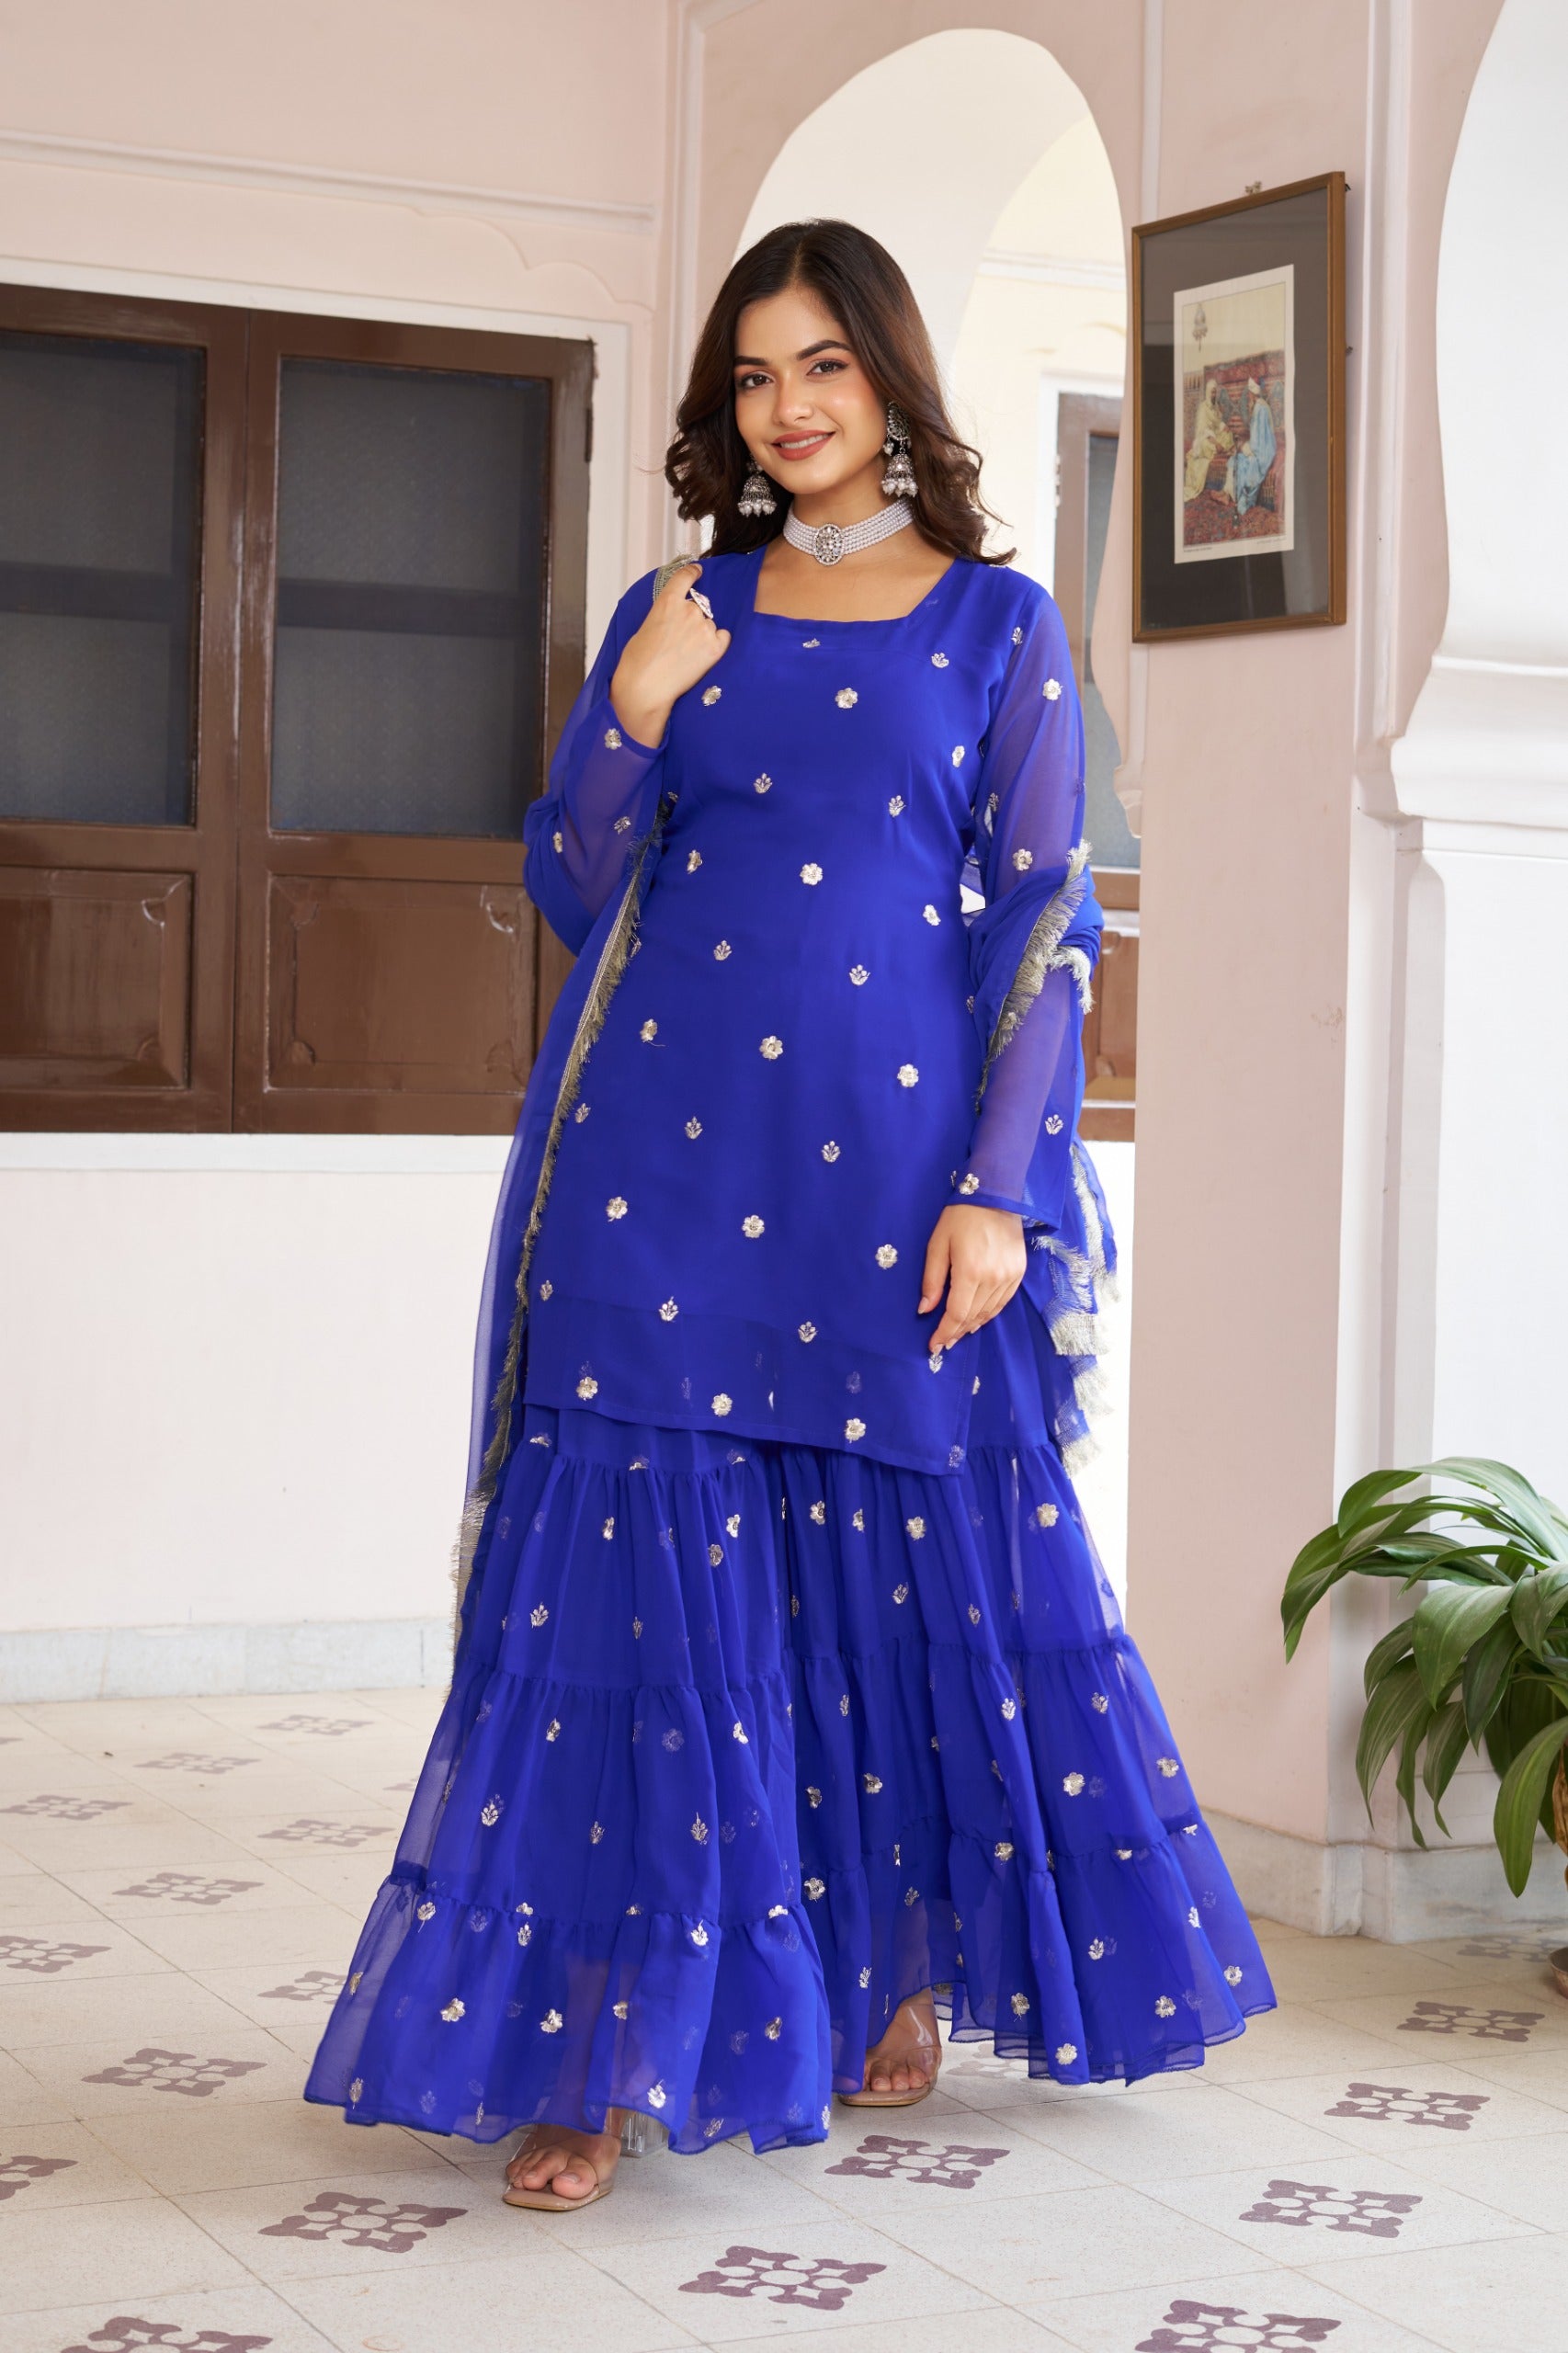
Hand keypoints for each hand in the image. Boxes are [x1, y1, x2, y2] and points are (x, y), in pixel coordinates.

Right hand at [609, 563, 730, 748]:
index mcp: (667, 601)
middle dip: (691, 621)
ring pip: (709, 625)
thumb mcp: (645, 627)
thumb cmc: (638, 662)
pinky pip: (723, 637)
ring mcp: (703, 627)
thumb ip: (664, 616)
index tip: (698, 571)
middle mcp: (688, 609)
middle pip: (698, 607)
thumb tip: (673, 620)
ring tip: (686, 655)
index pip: (685, 577)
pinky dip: (716, 644)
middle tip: (679, 642)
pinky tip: (701, 656)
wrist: (645, 687)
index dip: (693, 572)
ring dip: (702, 635)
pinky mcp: (714, 646)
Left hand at [918, 1204, 1026, 1353]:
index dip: (944, 1333)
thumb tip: (925, 1310)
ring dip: (972, 1326)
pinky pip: (1002, 1302)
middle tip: (943, 1343)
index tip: (933, 1346)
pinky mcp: (1019, 1273)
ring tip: (957, 1334)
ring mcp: (1009, 1277)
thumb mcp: (938, 1244)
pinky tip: (978, 1320)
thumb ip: (932, 1279)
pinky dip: (989, 1314)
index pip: (956, 1314)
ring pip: (988, 1313)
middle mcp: (993, 1279)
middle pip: (972, 1317)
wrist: (996, 1196)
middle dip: (955, 1332)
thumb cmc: (960, 1217)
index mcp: (970, 1272)